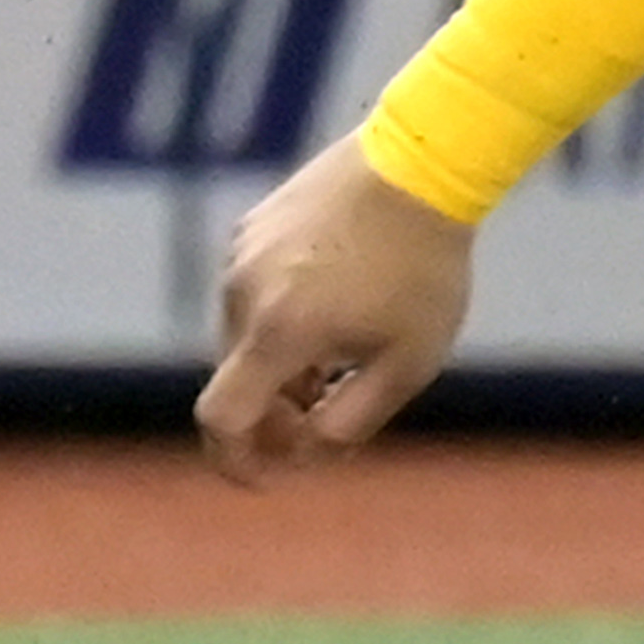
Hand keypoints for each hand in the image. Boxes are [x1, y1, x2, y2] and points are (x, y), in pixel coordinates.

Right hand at [200, 138, 473, 476]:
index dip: (233, 460)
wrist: (420, 165)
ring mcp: (242, 255)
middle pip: (238, 381)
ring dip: (281, 364)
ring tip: (345, 355)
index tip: (262, 478)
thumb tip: (307, 451)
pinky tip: (337, 303)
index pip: (221, 418)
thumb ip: (351, 421)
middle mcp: (243, 293)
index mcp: (278, 332)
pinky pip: (253, 294)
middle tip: (328, 416)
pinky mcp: (251, 227)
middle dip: (275, 413)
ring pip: (245, 337)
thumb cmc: (423, 268)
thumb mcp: (407, 363)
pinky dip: (280, 319)